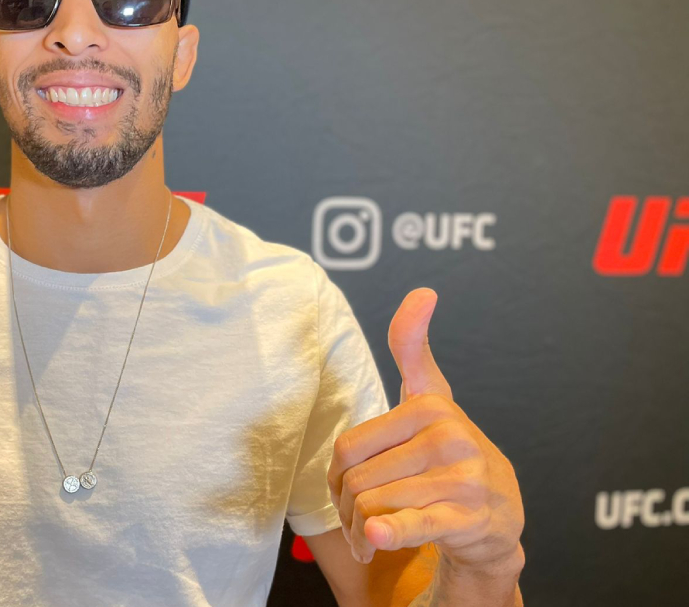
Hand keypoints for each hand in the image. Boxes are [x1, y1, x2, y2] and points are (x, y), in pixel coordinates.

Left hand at [326, 288, 523, 572]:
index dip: (336, 474)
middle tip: (360, 519)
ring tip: (373, 535)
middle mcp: (449, 437)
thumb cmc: (448, 451)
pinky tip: (375, 540)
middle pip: (356, 481)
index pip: (348, 447)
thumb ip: (412, 347)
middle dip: (348, 509)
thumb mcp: (431, 395)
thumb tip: (422, 293)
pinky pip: (413, 524)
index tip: (344, 480)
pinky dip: (390, 534)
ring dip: (363, 532)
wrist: (499, 513)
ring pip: (375, 507)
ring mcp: (461, 478)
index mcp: (430, 406)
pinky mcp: (468, 517)